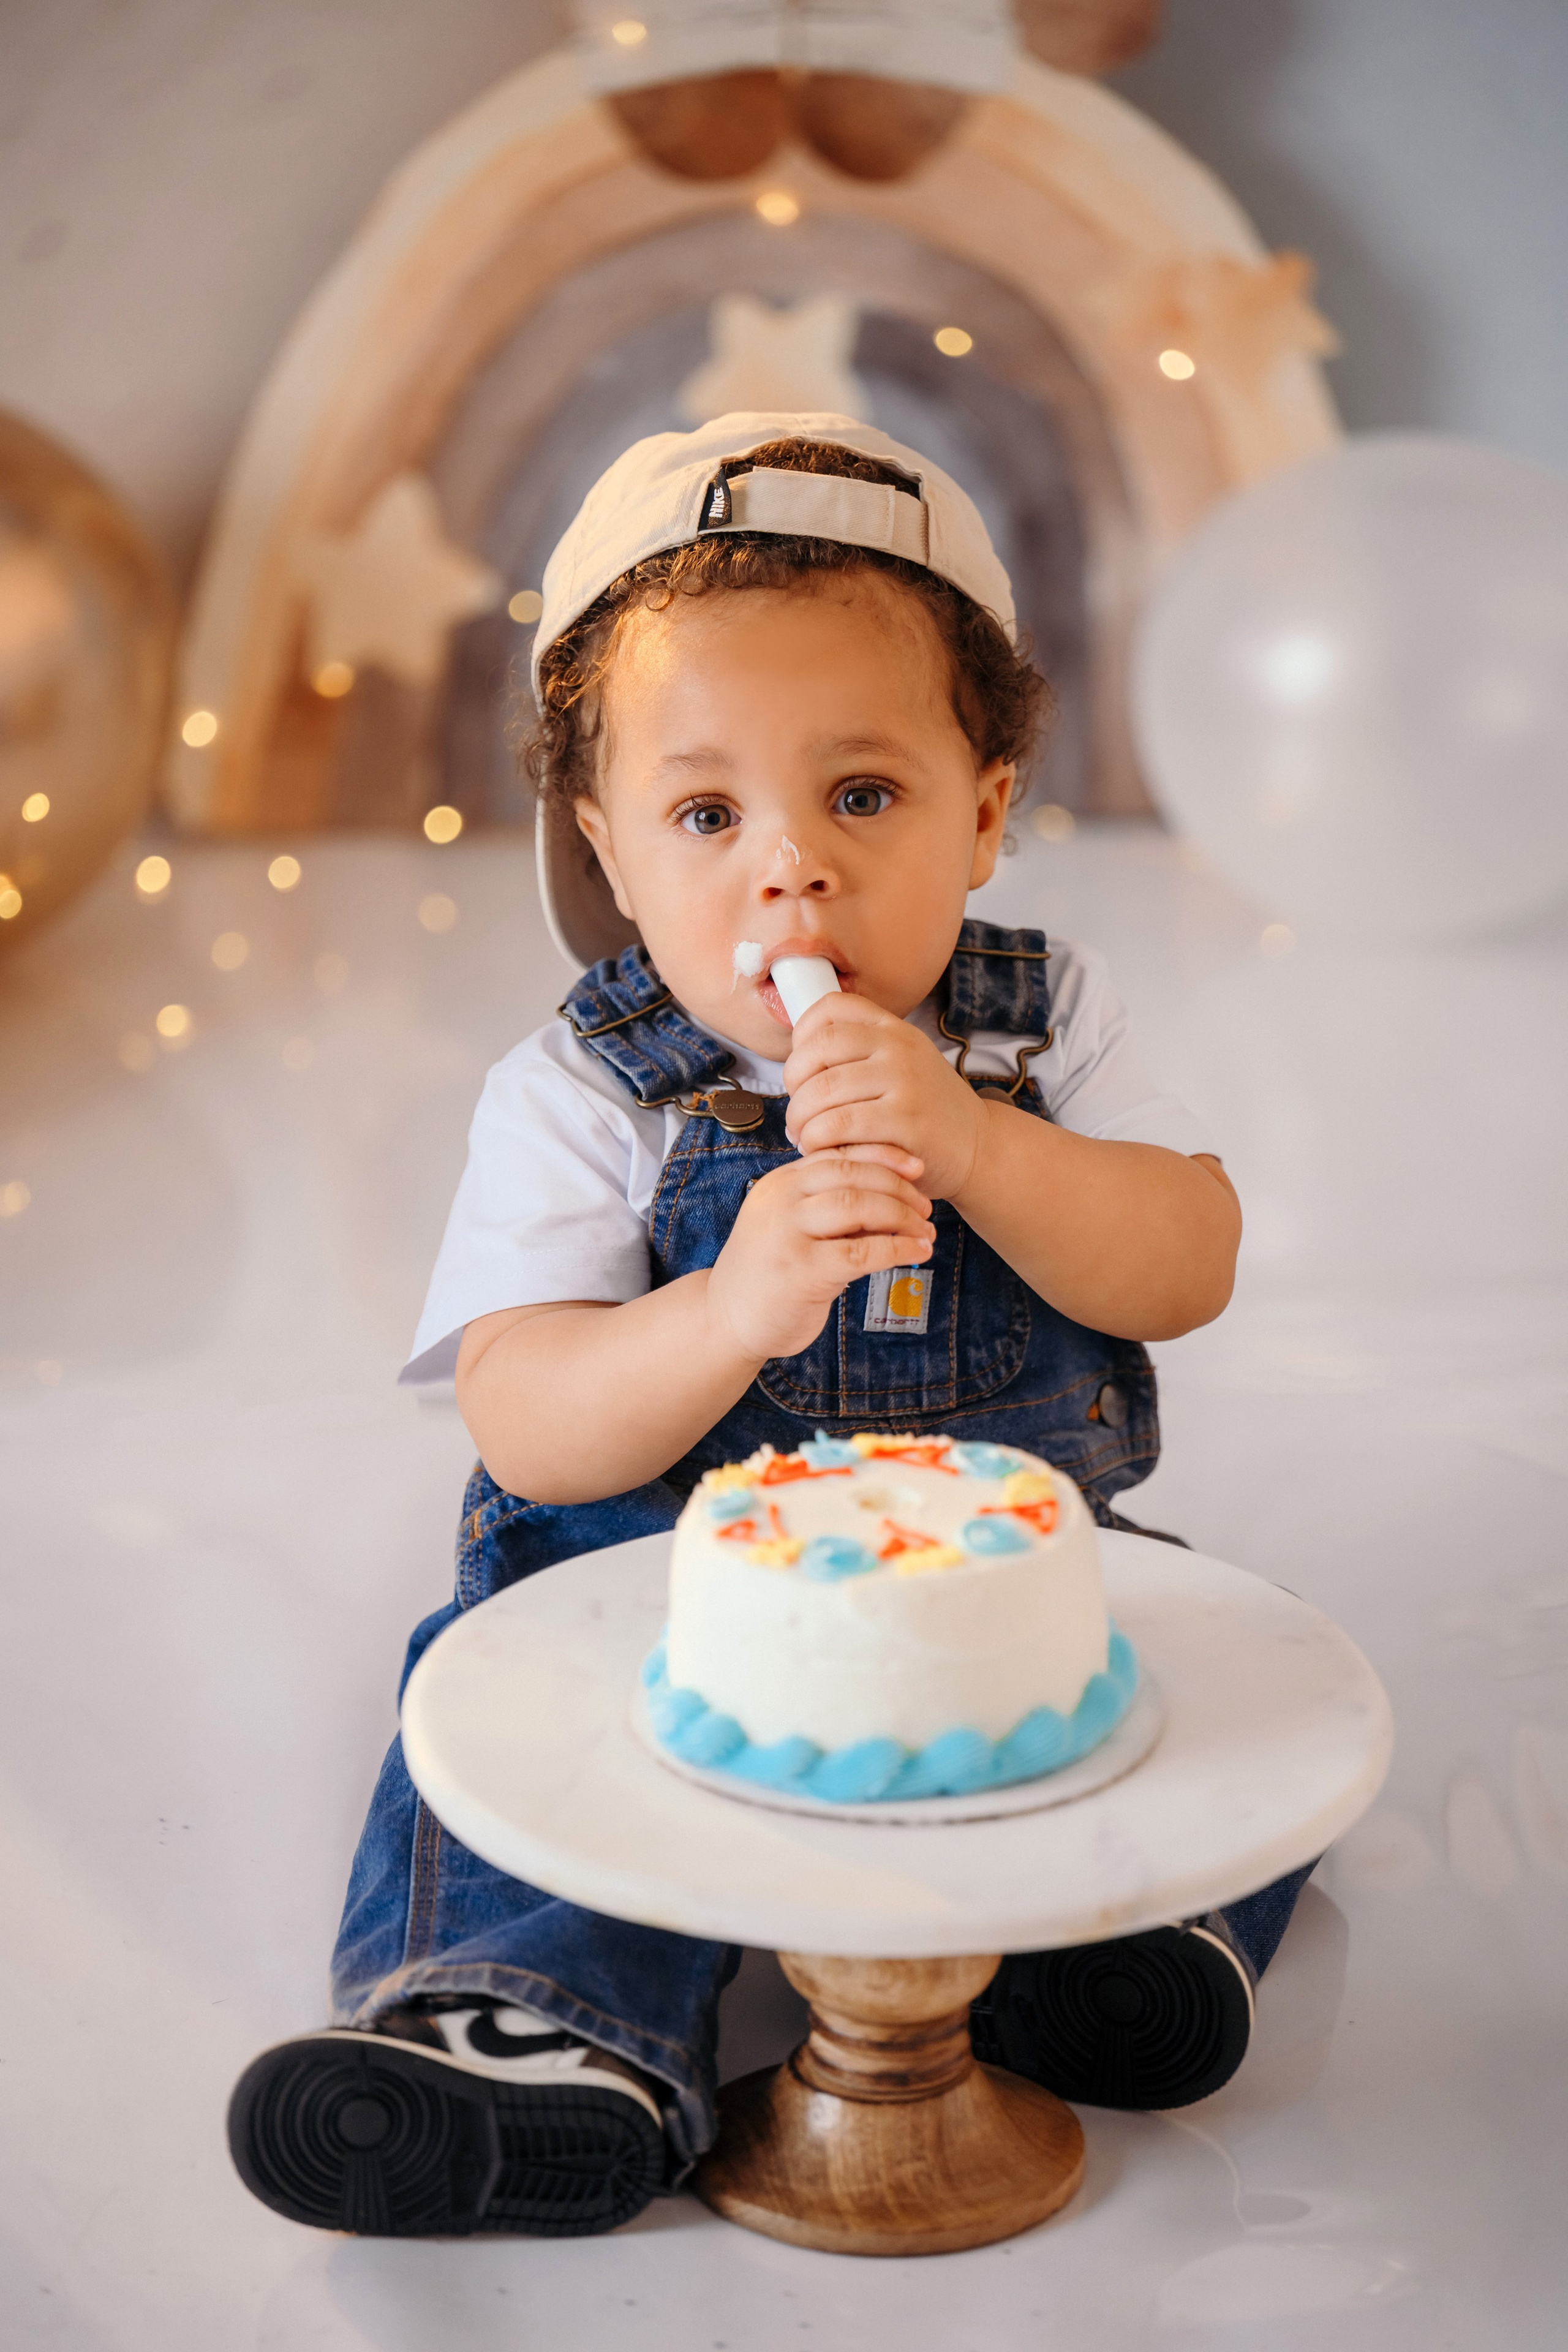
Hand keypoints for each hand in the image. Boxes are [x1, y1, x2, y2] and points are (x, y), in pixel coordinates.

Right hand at [705, 1145, 934, 1362]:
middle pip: (851, 1173)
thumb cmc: (771, 1272)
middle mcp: (780, 1200)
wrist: (726, 1319)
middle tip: (925, 1207)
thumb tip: (895, 1195)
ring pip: (857, 1205)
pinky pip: (860, 1252)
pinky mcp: (800, 1271)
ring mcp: (787, 1234)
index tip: (917, 1167)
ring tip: (925, 1232)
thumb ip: (830, 1206)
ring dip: (902, 1216)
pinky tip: (917, 1252)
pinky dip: (897, 1249)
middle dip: (898, 1187)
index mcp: (780, 1183)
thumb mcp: (794, 1226)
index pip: (837, 1153)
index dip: (883, 1155)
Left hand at [782, 994, 987, 1201]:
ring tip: (805, 1137)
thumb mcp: (903, 1065)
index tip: (802, 1070)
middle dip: (794, 1086)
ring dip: (800, 1121)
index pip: (829, 1008)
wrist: (980, 1148)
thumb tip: (797, 1057)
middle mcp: (899, 1046)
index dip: (801, 1036)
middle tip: (798, 1113)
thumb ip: (861, 1053)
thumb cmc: (927, 1112)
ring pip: (820, 1092)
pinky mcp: (904, 1121)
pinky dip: (817, 1141)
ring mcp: (903, 1081)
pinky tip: (822, 1150)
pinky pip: (837, 1126)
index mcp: (893, 1028)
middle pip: (816, 1050)